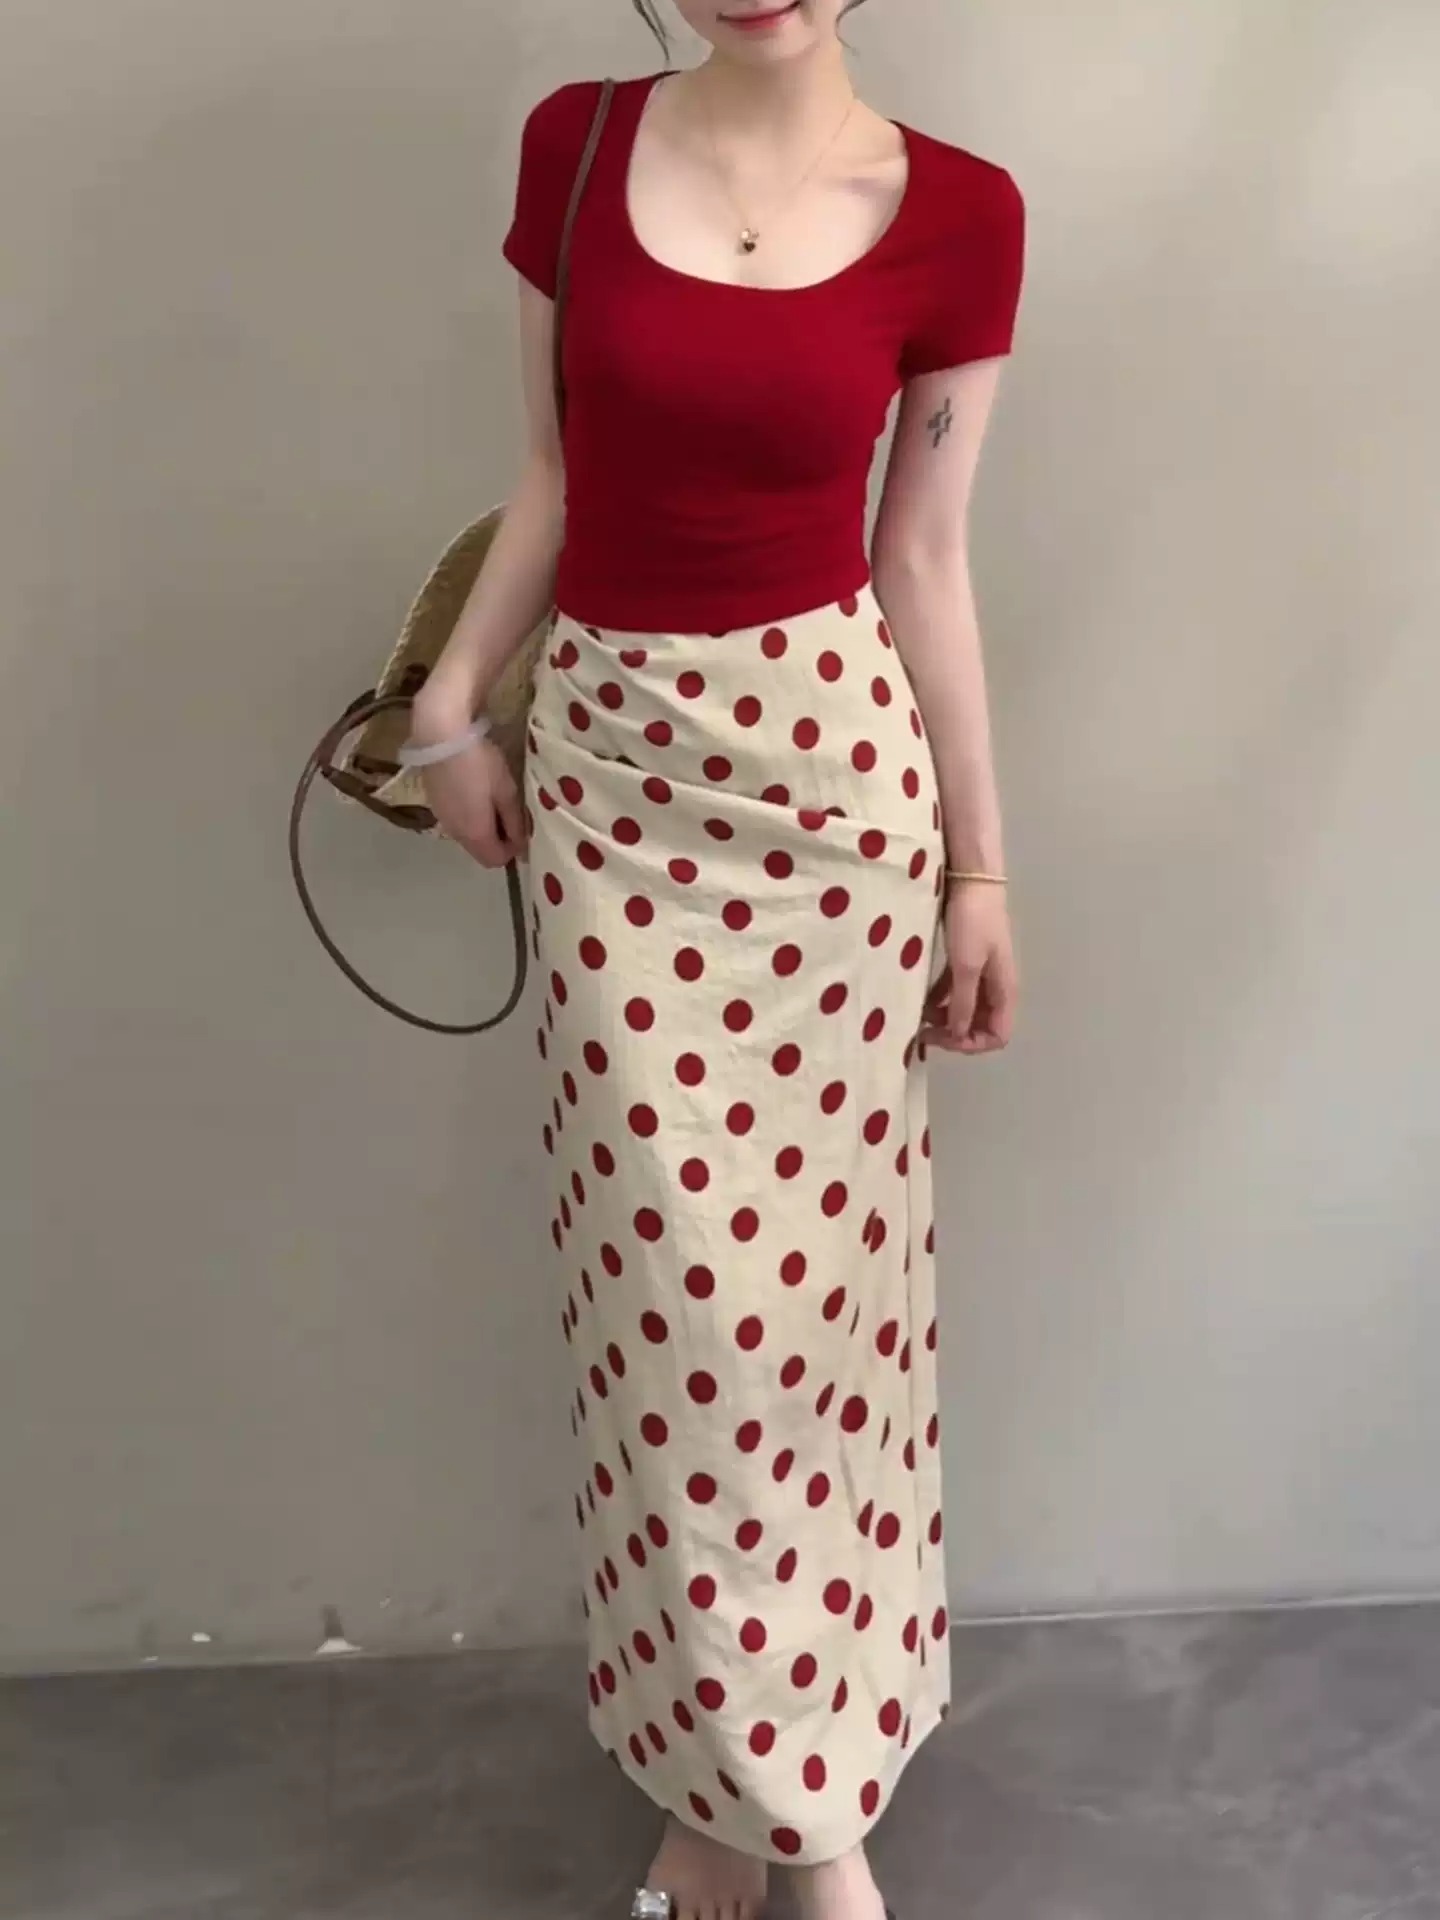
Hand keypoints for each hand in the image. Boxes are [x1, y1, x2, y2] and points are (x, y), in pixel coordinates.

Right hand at [420, 736, 527, 867]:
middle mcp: (455, 834)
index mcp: (476, 834)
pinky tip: (473, 791)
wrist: (440, 736)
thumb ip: (515, 821)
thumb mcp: (506, 791)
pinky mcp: (433, 804)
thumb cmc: (480, 763)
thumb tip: (522, 847)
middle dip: (498, 840)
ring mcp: (441, 819)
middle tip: (510, 813)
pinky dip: (468, 816)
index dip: (512, 850)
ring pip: (467, 836)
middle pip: (480, 851)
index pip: (496, 860)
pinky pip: (456, 821)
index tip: (522, 829)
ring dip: (482, 828)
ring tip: (492, 800)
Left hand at [920, 882, 1016, 1055]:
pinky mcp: (966, 959)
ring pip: (965, 1008)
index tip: (942, 1037)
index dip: (971, 1043)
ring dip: (944, 1017)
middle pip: (981, 1025)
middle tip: (924, 1030)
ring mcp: (981, 972)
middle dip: (955, 1033)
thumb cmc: (972, 922)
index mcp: (1004, 990)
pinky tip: (920, 998)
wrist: (971, 878)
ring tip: (918, 1015)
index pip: (997, 1035)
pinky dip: (939, 998)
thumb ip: (962, 1002)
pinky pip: (954, 990)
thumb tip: (957, 1033)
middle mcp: (996, 986)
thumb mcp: (965, 965)